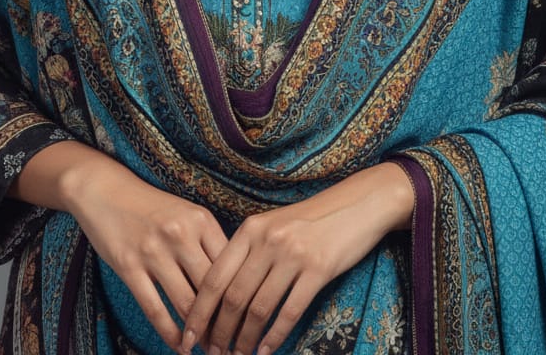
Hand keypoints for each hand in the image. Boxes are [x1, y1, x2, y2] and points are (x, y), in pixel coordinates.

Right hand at [65, 156, 229, 350]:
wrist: (106, 190)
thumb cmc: (152, 207)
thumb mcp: (187, 214)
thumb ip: (208, 243)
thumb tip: (233, 283)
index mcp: (201, 220)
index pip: (230, 267)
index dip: (240, 297)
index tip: (246, 320)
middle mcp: (181, 234)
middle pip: (212, 288)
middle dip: (223, 321)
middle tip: (230, 343)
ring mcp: (154, 251)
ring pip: (186, 303)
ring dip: (198, 333)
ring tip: (207, 349)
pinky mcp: (129, 266)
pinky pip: (154, 308)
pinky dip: (170, 333)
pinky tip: (178, 345)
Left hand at [180, 161, 413, 354]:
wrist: (356, 205)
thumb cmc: (311, 220)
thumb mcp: (273, 226)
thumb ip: (248, 252)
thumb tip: (222, 295)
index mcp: (251, 229)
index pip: (215, 276)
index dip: (199, 310)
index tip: (189, 335)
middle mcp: (268, 241)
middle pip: (233, 297)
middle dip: (219, 331)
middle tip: (213, 353)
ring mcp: (293, 255)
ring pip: (258, 308)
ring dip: (244, 339)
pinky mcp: (318, 270)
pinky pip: (289, 311)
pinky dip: (273, 336)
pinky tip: (266, 351)